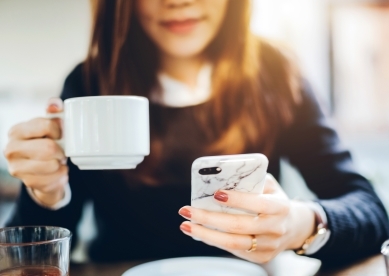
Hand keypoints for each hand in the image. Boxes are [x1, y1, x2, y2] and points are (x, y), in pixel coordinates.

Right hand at [3, 98, 67, 205]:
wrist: (42, 169)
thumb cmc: (47, 142)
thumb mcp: (50, 124)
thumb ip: (53, 110)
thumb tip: (55, 105)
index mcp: (17, 131)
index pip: (45, 125)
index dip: (60, 130)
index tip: (60, 134)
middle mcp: (11, 149)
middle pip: (48, 148)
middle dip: (60, 150)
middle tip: (60, 151)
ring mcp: (17, 168)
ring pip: (52, 165)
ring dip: (61, 163)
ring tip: (57, 160)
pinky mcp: (28, 183)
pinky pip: (54, 179)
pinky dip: (61, 175)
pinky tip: (56, 171)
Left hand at [178, 174, 315, 262]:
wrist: (292, 226)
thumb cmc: (273, 200)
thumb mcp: (269, 186)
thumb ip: (251, 180)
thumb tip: (222, 177)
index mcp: (280, 207)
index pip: (257, 203)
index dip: (237, 199)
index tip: (215, 194)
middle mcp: (276, 228)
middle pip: (238, 225)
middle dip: (209, 218)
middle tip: (187, 210)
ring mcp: (269, 246)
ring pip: (233, 242)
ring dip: (205, 234)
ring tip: (186, 225)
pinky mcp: (261, 257)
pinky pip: (234, 250)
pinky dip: (214, 241)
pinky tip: (199, 232)